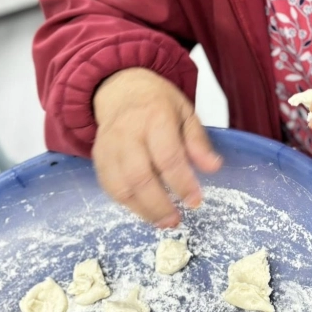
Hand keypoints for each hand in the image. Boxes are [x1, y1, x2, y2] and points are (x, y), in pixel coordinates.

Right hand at [92, 68, 221, 226]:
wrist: (120, 89)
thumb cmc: (158, 104)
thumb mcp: (186, 113)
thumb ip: (198, 141)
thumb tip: (213, 167)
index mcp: (155, 118)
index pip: (168, 156)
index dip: (182, 182)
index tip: (195, 201)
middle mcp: (128, 133)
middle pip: (140, 176)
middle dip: (159, 204)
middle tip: (176, 221)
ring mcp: (109, 147)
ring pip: (121, 186)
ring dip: (143, 210)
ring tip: (163, 222)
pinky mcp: (98, 158)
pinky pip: (109, 187)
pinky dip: (127, 204)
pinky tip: (145, 211)